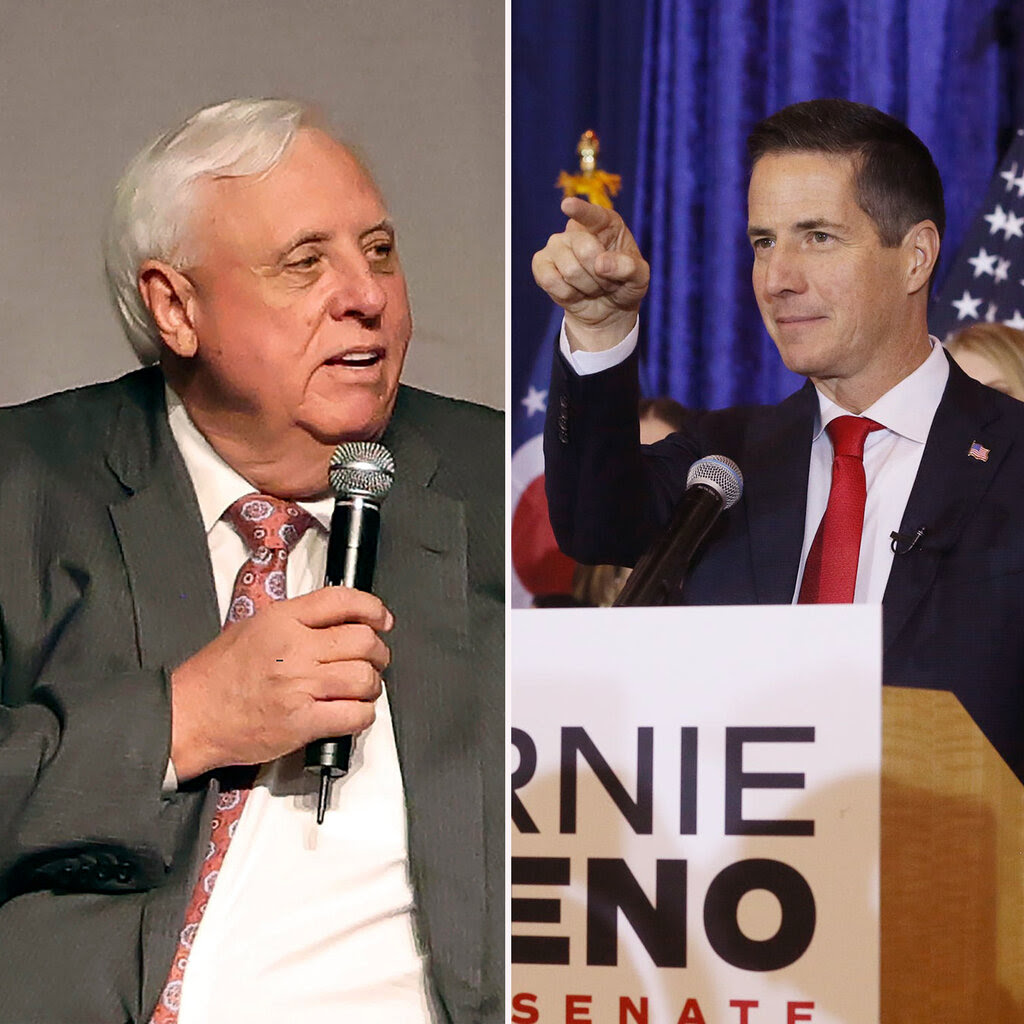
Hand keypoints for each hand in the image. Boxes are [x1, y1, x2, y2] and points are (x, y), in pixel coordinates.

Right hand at [169, 586, 391, 780]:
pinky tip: (353, 712)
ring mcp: (299, 686)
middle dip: (377, 651)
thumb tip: (337, 620)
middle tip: (373, 659)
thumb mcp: (253, 626)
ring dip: (371, 685)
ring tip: (361, 688)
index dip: (372, 608)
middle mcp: (294, 649)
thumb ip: (296, 620)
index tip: (381, 618)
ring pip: (364, 678)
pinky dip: (363, 715)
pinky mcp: (302, 722)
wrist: (189, 716)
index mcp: (282, 620)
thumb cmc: (216, 675)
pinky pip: (355, 715)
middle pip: (363, 640)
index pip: (342, 601)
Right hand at [532, 196, 650, 350]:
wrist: (607, 308)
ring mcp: (556, 245)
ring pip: (570, 270)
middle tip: (607, 281)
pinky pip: (551, 281)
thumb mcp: (640, 278)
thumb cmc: (625, 285)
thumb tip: (601, 264)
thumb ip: (629, 268)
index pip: (593, 215)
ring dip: (587, 288)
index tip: (567, 205)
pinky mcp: (541, 264)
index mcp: (605, 223)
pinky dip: (568, 295)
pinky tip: (575, 292)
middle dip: (600, 276)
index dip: (580, 210)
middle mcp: (576, 229)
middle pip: (585, 250)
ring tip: (593, 287)